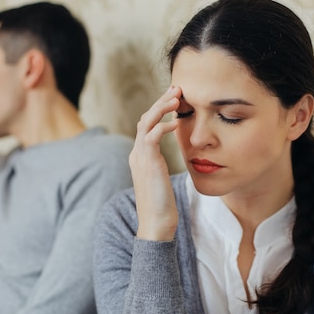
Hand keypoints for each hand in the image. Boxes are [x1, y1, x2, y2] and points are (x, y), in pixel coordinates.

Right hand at [129, 86, 180, 240]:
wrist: (156, 224)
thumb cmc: (163, 206)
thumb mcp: (162, 181)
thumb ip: (161, 166)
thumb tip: (170, 159)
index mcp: (140, 156)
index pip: (147, 125)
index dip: (160, 109)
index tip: (174, 98)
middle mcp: (136, 154)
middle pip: (145, 118)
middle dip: (161, 101)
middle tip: (177, 88)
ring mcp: (140, 158)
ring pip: (146, 122)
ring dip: (161, 108)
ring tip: (177, 97)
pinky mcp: (147, 164)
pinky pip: (151, 136)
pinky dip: (163, 126)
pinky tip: (176, 122)